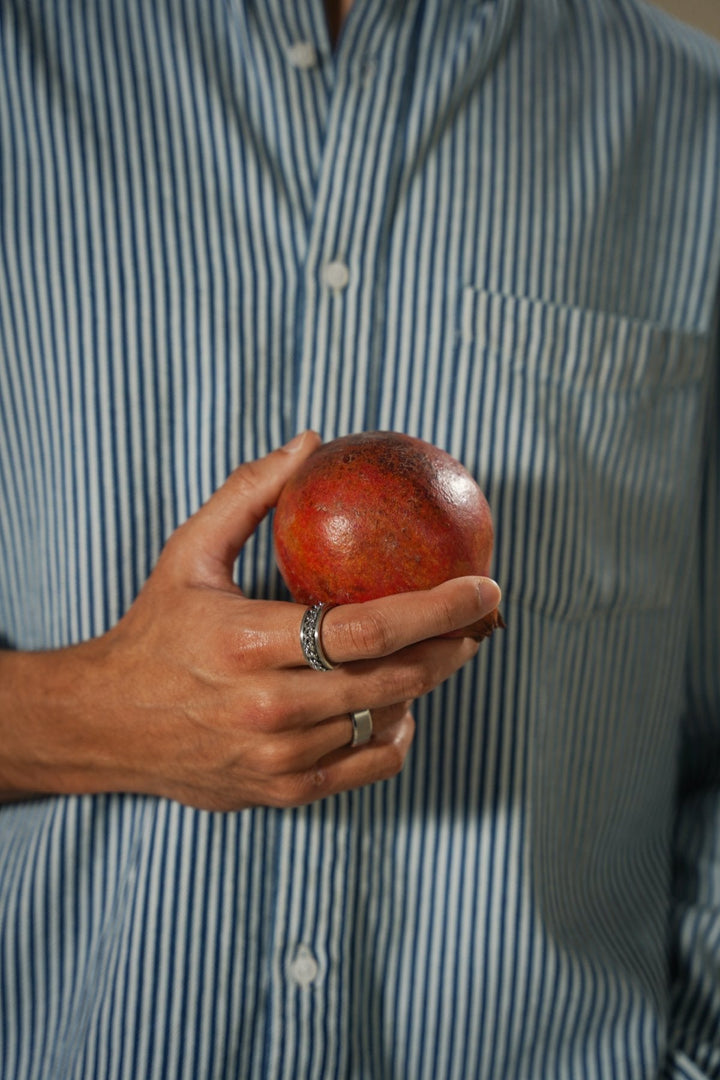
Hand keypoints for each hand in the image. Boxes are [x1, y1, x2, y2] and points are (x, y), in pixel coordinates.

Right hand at [0, 433, 500, 810]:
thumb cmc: (154, 631)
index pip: (370, 628)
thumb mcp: (188, 552)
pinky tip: (393, 702)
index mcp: (249, 642)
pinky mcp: (283, 791)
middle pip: (396, 678)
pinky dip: (397, 731)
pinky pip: (370, 764)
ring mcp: (279, 757)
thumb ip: (249, 494)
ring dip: (428, 682)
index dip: (441, 608)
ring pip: (388, 720)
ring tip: (441, 649)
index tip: (483, 586)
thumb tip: (310, 442)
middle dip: (456, 644)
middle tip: (481, 617)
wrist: (103, 725)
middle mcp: (269, 707)